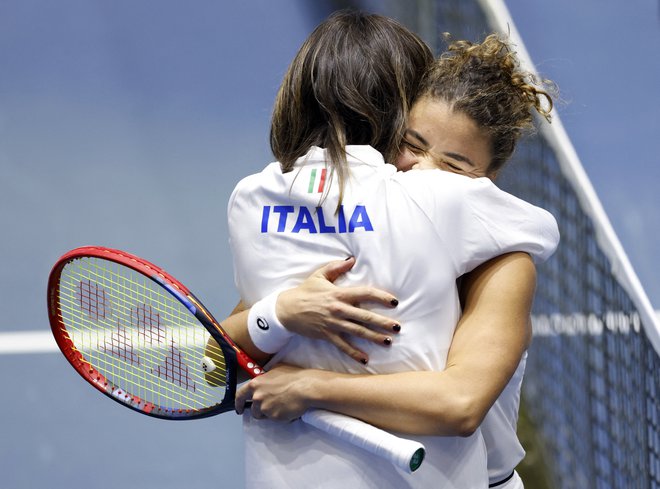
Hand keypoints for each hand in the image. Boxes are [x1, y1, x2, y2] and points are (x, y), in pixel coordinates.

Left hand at [235, 364, 316, 420]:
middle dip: (257, 410)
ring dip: (269, 413)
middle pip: (253, 409)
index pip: (240, 396)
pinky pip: (275, 418)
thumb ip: (266, 377)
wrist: (305, 388)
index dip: (238, 403)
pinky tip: (288, 409)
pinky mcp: (274, 417)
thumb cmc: (293, 376)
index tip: (239, 408)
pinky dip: (280, 416)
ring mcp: (265, 408)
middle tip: (264, 410)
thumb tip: (265, 380)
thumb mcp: (276, 369)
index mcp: (255, 384)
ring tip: (280, 406)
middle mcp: (257, 397)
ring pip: (263, 415)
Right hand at [276, 257, 400, 363]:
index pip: (365, 293)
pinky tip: (366, 359)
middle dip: (383, 322)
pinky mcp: (327, 335)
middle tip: (397, 327)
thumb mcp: (319, 275)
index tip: (394, 302)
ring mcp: (333, 323)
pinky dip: (354, 353)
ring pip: (358, 331)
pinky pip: (343, 345)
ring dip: (374, 337)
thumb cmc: (305, 291)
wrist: (286, 309)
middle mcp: (339, 309)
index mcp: (339, 293)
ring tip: (388, 341)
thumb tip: (351, 259)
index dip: (381, 297)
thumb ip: (336, 267)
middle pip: (365, 316)